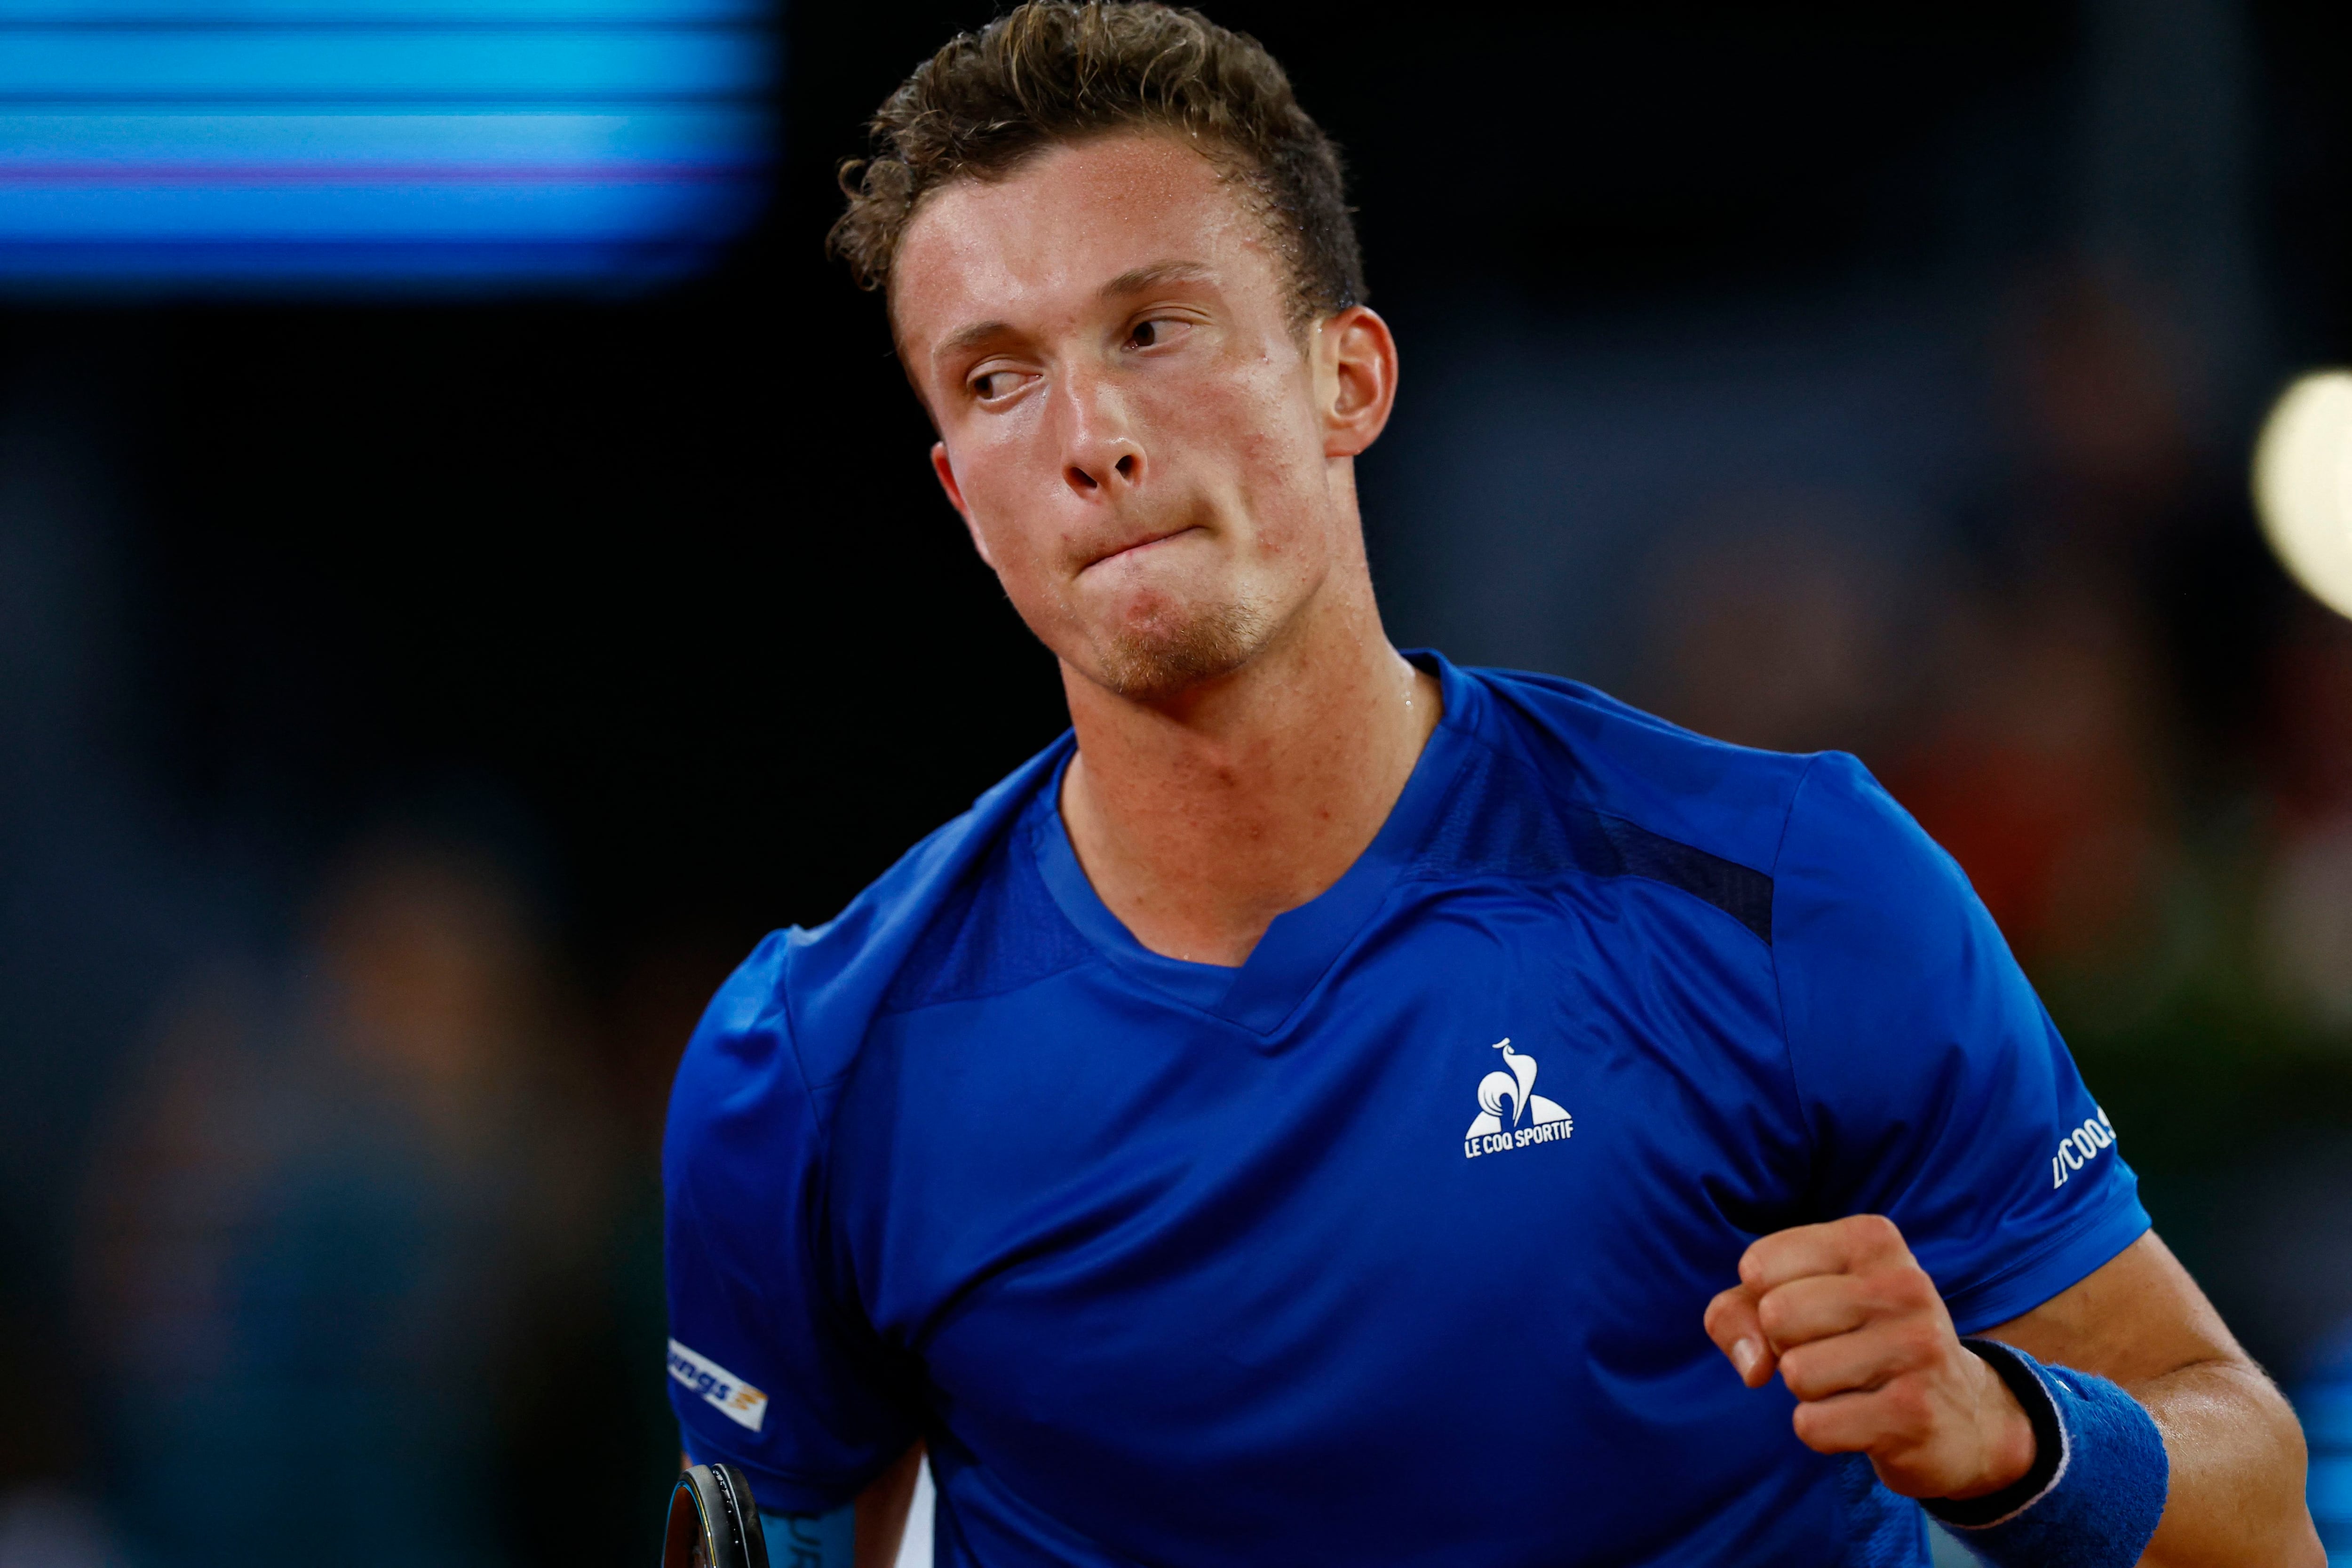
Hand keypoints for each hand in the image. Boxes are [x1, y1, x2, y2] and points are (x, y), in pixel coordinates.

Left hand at [1703, 1214, 2036, 1500]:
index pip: (1758, 1265)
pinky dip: (1823, 1431)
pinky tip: (1866, 1418)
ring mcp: (1917, 1348)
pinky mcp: (1914, 1414)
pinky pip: (1813, 1425)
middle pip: (1775, 1316)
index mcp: (1872, 1239)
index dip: (1763, 1300)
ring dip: (1808, 1391)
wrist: (1963, 1416)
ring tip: (1855, 1383)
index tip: (1811, 1310)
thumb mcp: (1796, 1302)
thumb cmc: (1856, 1342)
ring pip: (1794, 1373)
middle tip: (1833, 1351)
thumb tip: (1752, 1366)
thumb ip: (1738, 1312)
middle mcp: (1904, 1284)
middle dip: (1785, 1346)